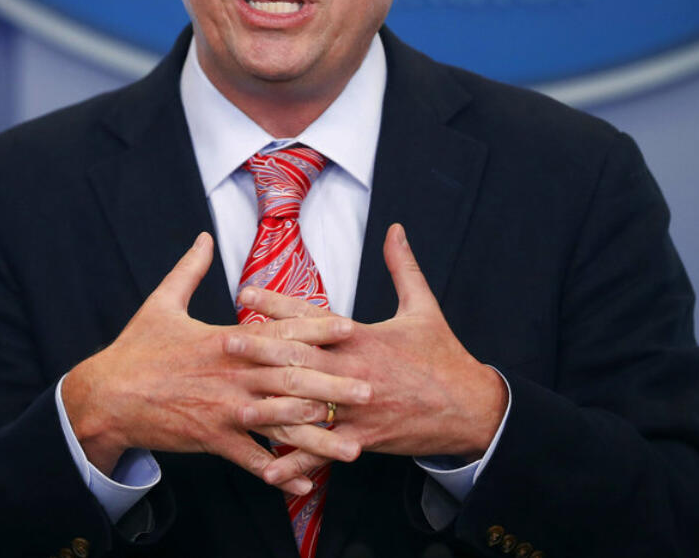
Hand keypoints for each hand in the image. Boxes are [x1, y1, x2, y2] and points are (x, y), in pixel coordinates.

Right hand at [61, 232, 371, 494]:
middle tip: (369, 389)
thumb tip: (205, 237)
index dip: (316, 329)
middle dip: (332, 385)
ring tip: (353, 446)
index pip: (279, 331)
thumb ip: (190, 269)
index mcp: (225, 340)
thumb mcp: (161, 302)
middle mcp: (232, 375)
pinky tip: (306, 484)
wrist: (105, 397)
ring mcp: (224, 410)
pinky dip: (279, 472)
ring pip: (280, 423)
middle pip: (291, 378)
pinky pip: (252, 459)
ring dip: (318, 436)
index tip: (349, 327)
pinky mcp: (212, 439)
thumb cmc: (134, 349)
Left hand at [226, 223, 507, 485]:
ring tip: (238, 405)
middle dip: (262, 352)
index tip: (245, 293)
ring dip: (272, 408)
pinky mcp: (364, 438)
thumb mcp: (424, 307)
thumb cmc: (445, 356)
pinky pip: (324, 451)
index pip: (314, 317)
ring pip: (308, 406)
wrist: (471, 408)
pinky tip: (270, 469)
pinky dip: (297, 461)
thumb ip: (403, 267)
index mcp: (363, 337)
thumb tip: (396, 229)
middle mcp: (356, 370)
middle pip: (302, 360)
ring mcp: (358, 407)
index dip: (278, 304)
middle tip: (227, 344)